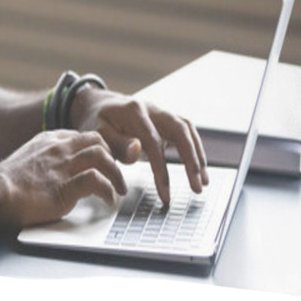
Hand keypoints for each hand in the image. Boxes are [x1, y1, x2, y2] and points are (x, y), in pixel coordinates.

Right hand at [0, 130, 127, 227]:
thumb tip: (55, 168)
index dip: (99, 148)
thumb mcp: (28, 157)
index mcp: (50, 140)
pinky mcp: (65, 187)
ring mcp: (63, 166)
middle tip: (117, 175)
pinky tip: (108, 201)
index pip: (83, 136)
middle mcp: (59, 149)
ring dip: (116, 175)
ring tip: (119, 190)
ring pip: (102, 157)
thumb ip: (45, 157)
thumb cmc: (8, 181)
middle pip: (98, 141)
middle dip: (113, 157)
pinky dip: (107, 191)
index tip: (104, 162)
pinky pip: (96, 182)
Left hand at [69, 87, 208, 203]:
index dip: (161, 170)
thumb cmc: (97, 122)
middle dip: (191, 160)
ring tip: (203, 181)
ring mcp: (161, 113)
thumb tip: (137, 152)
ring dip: (198, 155)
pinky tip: (199, 169)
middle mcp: (152, 109)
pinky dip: (195, 149)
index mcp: (134, 111)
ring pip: (187, 129)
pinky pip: (186, 132)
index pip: (153, 142)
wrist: (97, 105)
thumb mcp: (97, 133)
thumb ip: (116, 143)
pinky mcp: (166, 120)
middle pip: (179, 130)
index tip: (165, 195)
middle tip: (197, 188)